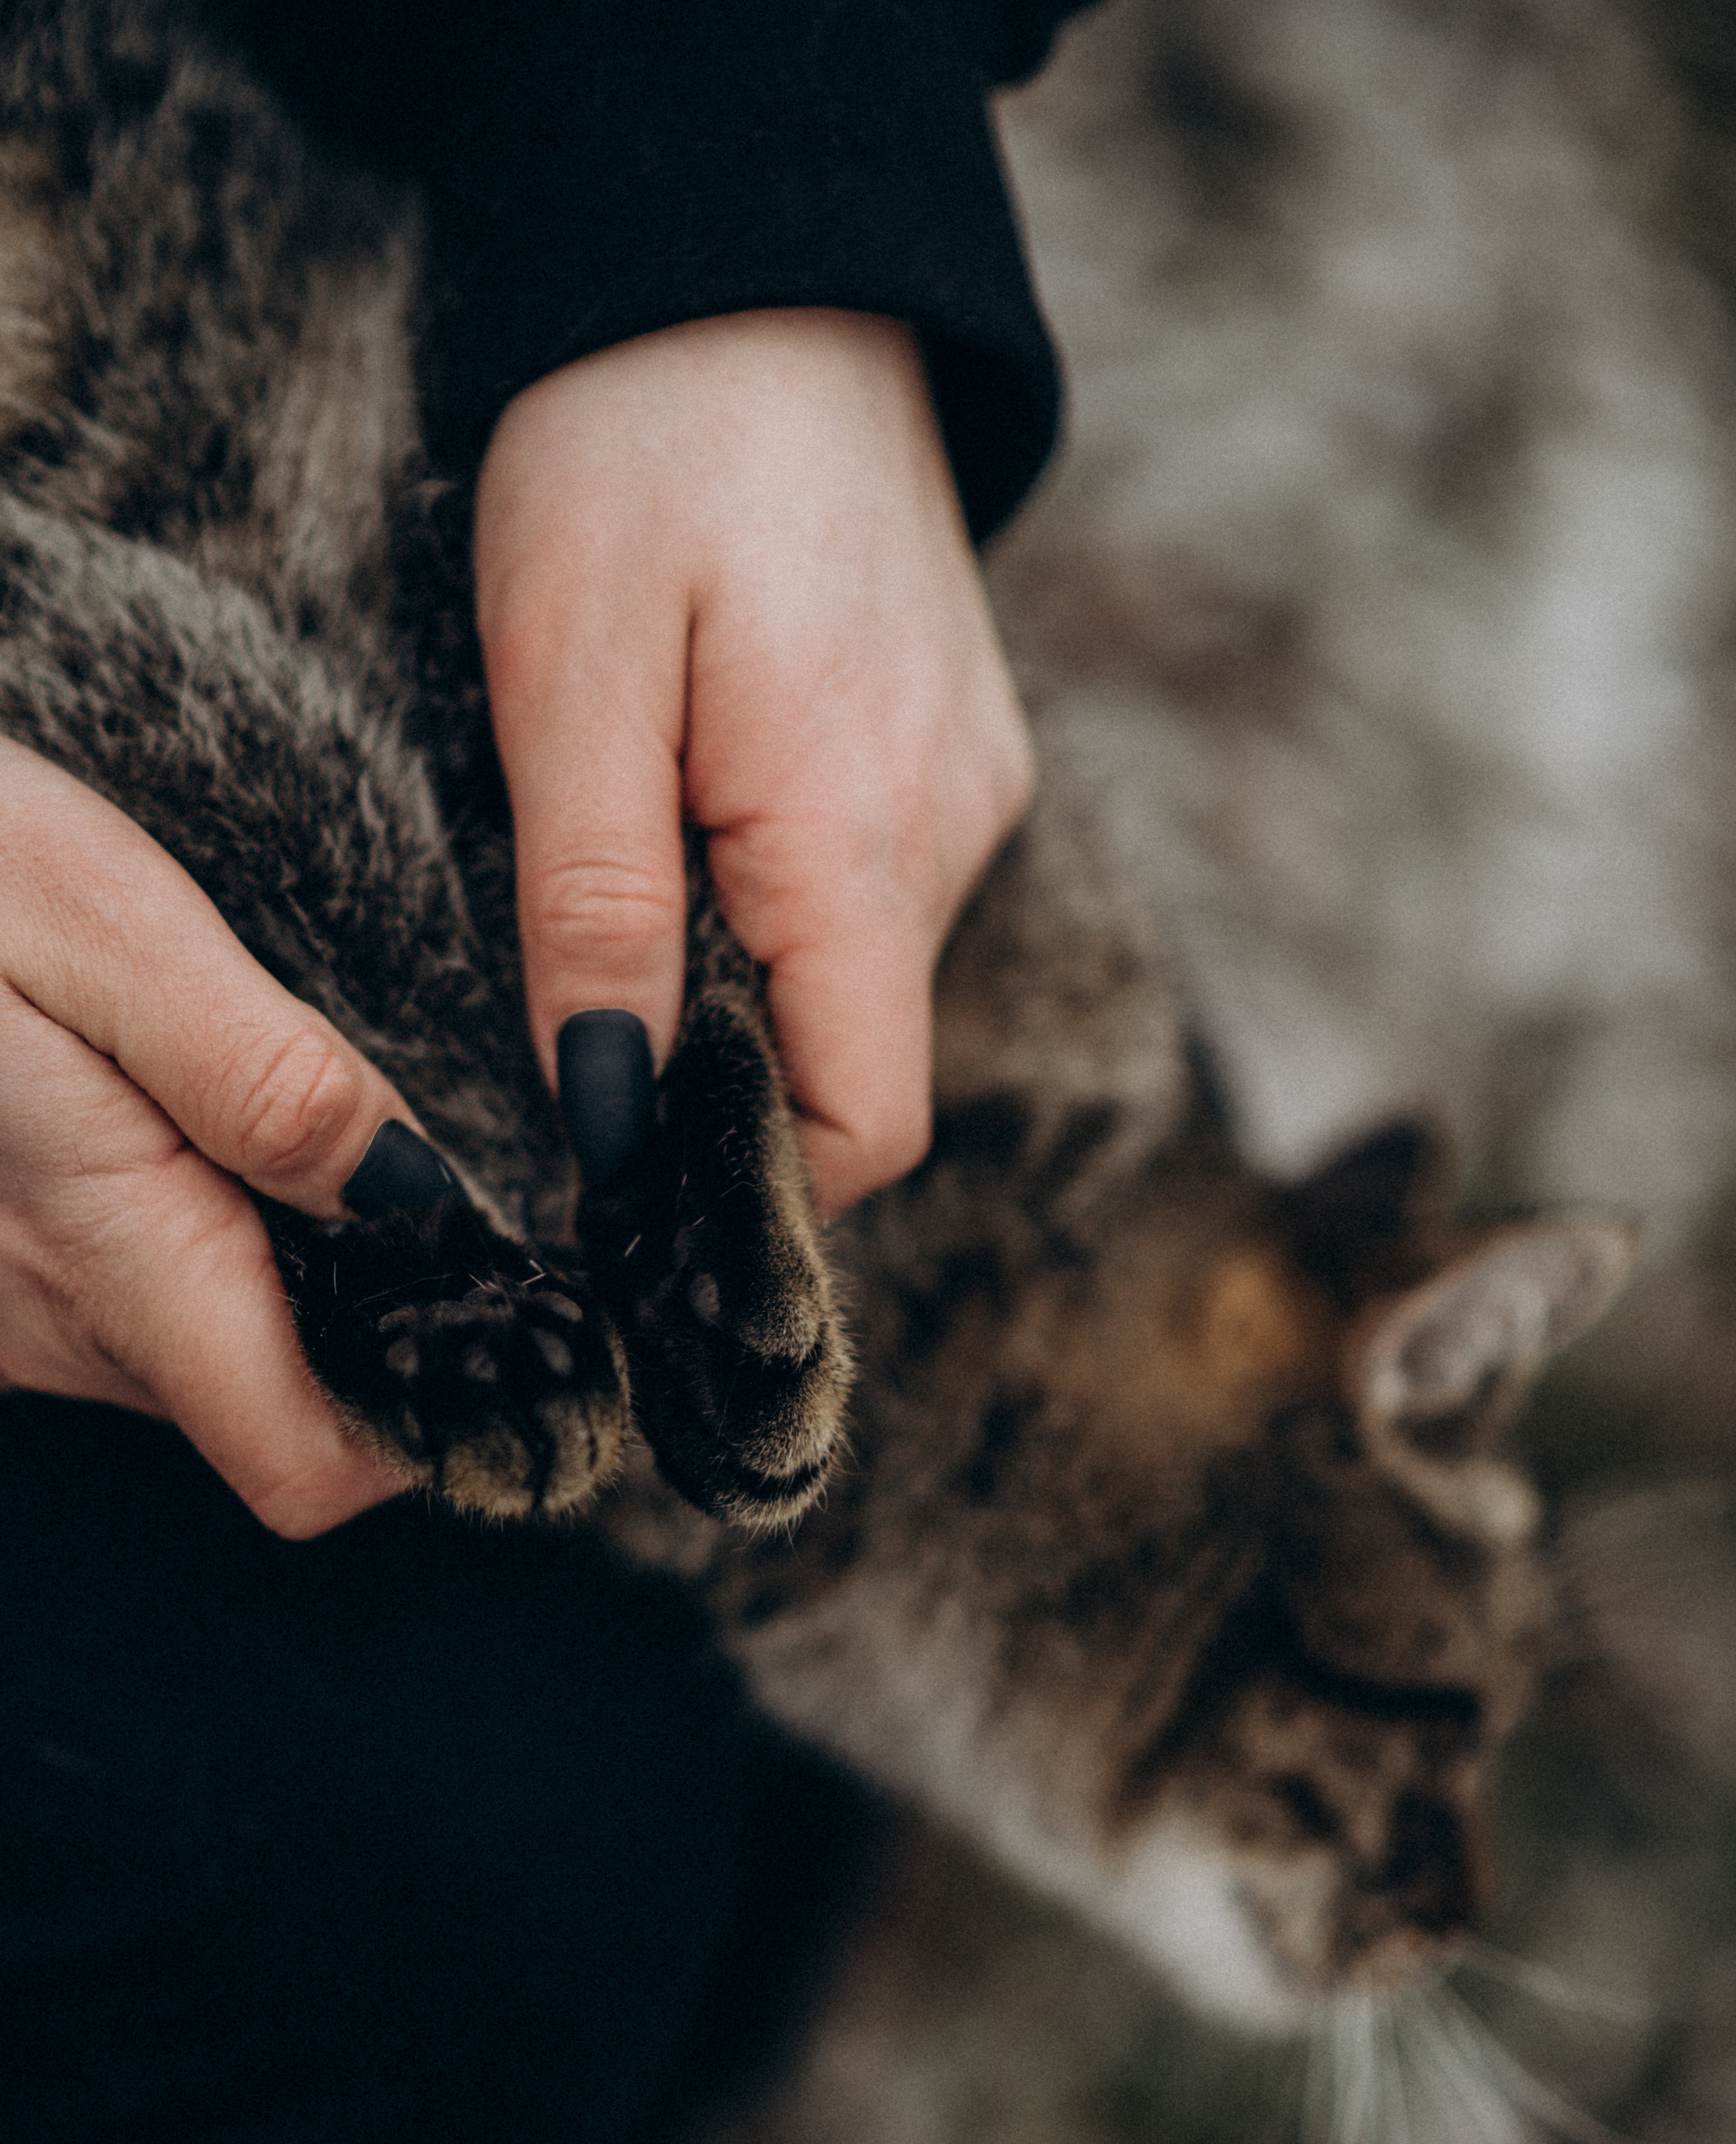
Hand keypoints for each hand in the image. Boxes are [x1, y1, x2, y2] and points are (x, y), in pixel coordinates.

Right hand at [0, 737, 425, 1536]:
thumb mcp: (106, 929)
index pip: (311, 1465)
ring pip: (216, 1351)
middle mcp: (57, 1326)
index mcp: (111, 1254)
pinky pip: (144, 1296)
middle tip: (419, 1175)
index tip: (510, 1315)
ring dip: (293, 1266)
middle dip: (378, 1321)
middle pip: (283, 1409)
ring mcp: (16, 1314)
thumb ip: (267, 1079)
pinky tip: (201, 1125)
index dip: (434, 1423)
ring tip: (305, 1129)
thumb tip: (423, 1203)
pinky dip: (213, 1237)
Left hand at [473, 309, 1034, 1218]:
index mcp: (861, 836)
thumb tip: (607, 1116)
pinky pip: (871, 880)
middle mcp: (952, 833)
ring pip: (856, 971)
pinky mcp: (956, 745)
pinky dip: (783, 886)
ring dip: (744, 960)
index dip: (747, 1183)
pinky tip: (709, 784)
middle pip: (853, 1059)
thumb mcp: (571, 681)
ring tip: (642, 836)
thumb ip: (597, 913)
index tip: (621, 1158)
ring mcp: (971, 786)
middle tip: (589, 975)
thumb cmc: (646, 443)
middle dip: (721, 1064)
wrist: (765, 262)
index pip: (863, 1127)